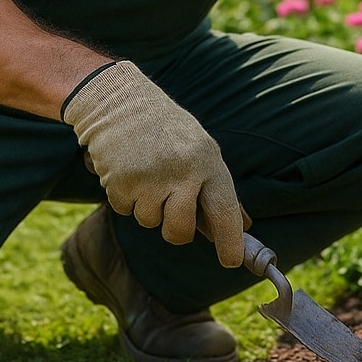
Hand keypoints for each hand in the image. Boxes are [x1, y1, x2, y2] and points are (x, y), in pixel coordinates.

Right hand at [63, 62, 244, 267]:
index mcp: (207, 161)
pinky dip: (124, 196)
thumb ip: (216, 187)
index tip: (231, 261)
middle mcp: (183, 170)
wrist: (118, 99)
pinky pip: (125, 209)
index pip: (225, 210)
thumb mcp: (199, 149)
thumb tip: (243, 224)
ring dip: (145, 206)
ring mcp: (152, 177)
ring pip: (150, 221)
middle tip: (168, 210)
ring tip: (145, 172)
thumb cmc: (164, 128)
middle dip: (175, 231)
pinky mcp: (122, 181)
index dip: (230, 240)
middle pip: (181, 230)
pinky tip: (126, 168)